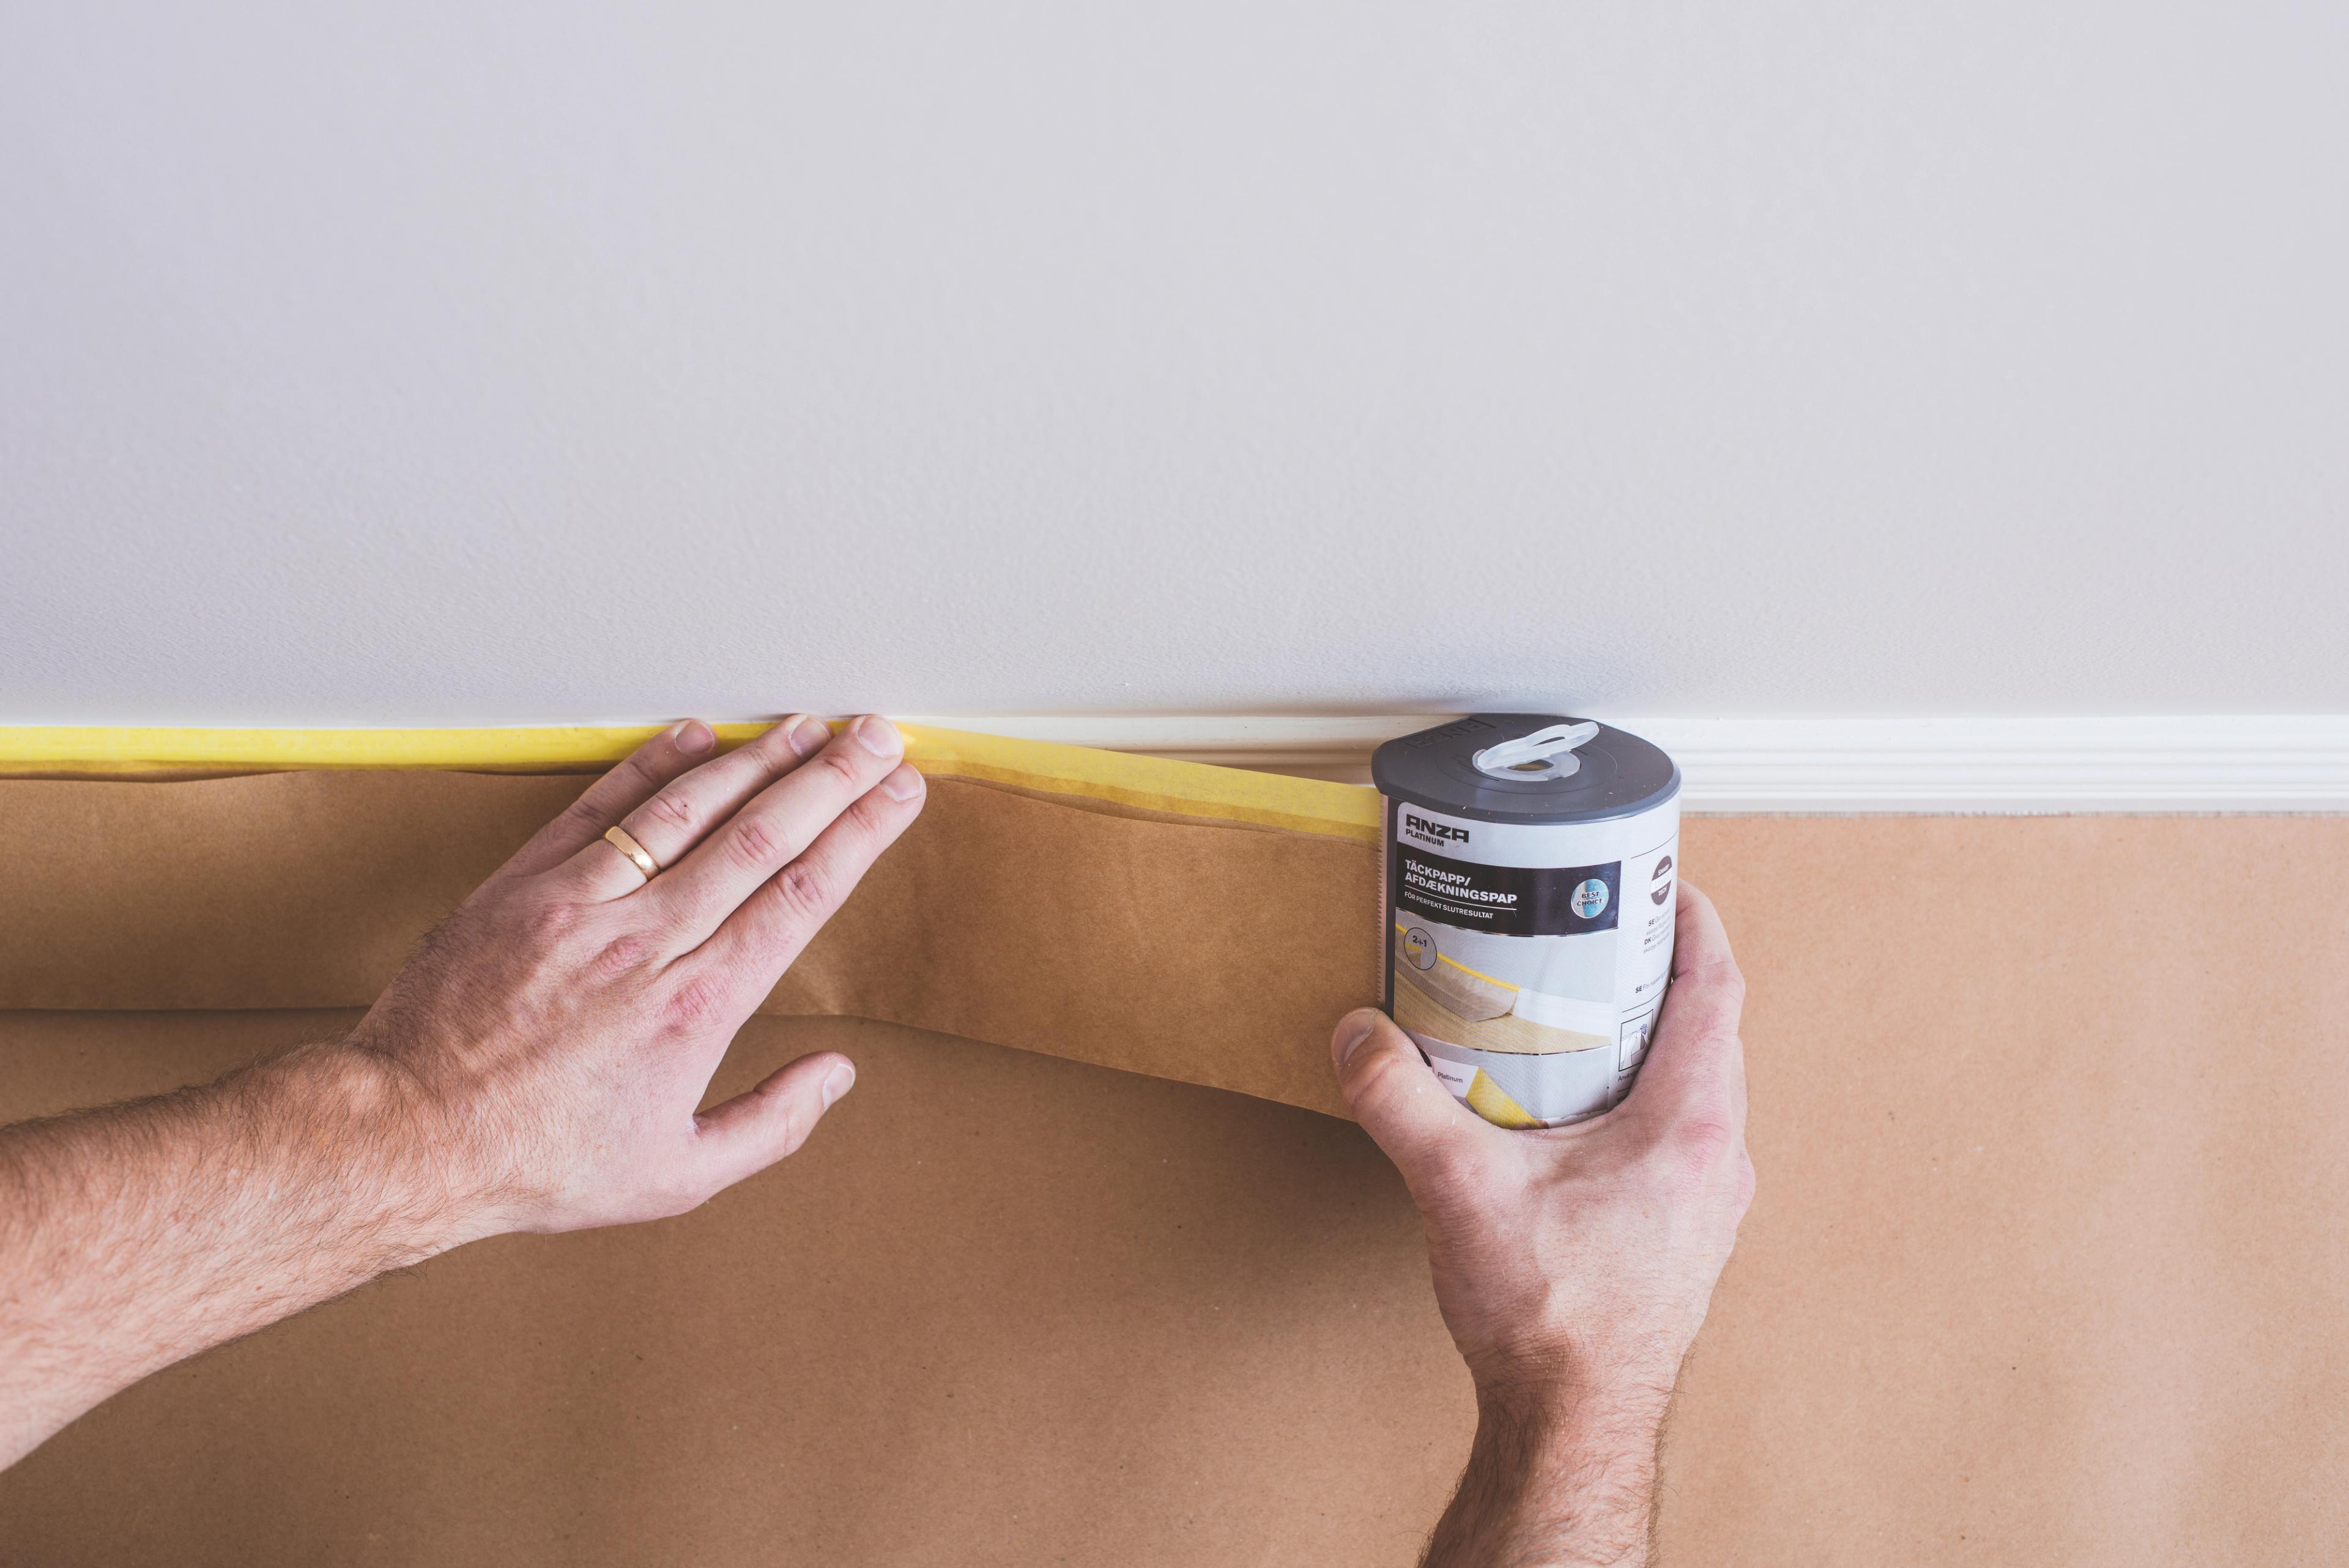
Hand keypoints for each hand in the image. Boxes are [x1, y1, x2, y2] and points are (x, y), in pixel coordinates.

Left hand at [0, 713, 925, 1470]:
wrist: (407, 1137)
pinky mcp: (523, 887)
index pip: (801, 893)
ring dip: (757, 758)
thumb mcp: (675, 1177)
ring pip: (688, 809)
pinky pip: (600, 809)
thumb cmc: (539, 1164)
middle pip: (761, 835)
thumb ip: (768, 1125)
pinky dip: (651, 766)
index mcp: (698, 1008)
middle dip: (830, 777)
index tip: (899, 793)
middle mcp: (650, 942)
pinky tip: (695, 733)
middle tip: (876, 735)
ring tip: (807, 724)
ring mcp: (583, 905)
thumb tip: (836, 1074)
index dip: (860, 833)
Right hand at [1333, 884, 1751, 1566]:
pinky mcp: (1680, 1233)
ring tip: (1576, 1013)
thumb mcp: (1460, 1189)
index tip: (1661, 879)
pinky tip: (1569, 1111)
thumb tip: (1359, 1036)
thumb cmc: (1554, 1322)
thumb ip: (1401, 1101)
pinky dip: (1633, 1098)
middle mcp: (1718, 1158)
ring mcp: (1706, 1201)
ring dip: (1644, 1040)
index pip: (1716, 986)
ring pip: (1694, 1086)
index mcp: (1692, 1126)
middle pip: (1708, 1030)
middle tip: (1596, 935)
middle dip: (1653, 973)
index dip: (1692, 920)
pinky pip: (1673, 1135)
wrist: (1573, 1424)